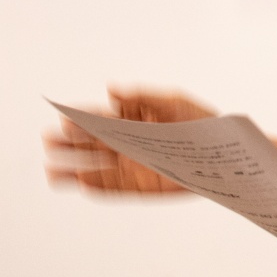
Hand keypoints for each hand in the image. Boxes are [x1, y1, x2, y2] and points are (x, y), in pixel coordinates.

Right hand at [44, 88, 215, 193]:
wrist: (226, 152)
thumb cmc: (202, 121)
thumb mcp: (173, 101)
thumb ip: (141, 96)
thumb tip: (111, 89)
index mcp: (133, 118)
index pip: (100, 117)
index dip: (81, 117)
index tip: (63, 115)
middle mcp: (128, 142)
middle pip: (93, 143)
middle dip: (70, 142)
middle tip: (49, 139)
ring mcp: (133, 165)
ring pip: (96, 168)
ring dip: (73, 169)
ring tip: (51, 171)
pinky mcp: (141, 186)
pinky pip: (113, 187)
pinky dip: (96, 185)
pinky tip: (80, 182)